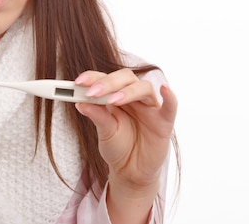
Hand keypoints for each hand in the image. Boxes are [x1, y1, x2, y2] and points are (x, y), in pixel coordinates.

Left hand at [74, 69, 176, 208]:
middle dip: (108, 83)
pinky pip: (170, 107)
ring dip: (128, 91)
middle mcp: (134, 97)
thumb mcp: (104, 132)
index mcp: (117, 95)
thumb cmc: (118, 147)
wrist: (131, 171)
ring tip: (113, 100)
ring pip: (144, 88)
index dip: (93, 77)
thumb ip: (96, 116)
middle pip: (125, 78)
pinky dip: (170, 98)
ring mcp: (150, 108)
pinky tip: (165, 90)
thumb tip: (79, 103)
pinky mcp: (164, 122)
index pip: (106, 79)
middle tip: (92, 92)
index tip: (77, 82)